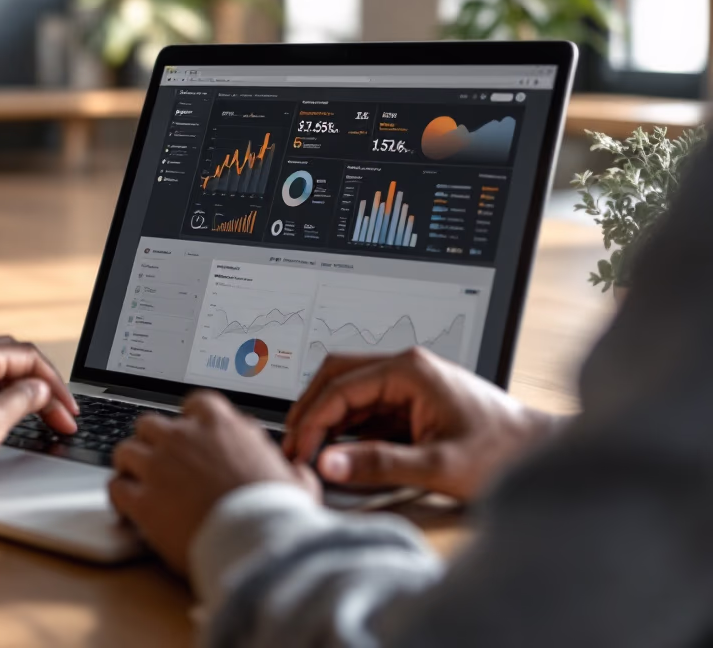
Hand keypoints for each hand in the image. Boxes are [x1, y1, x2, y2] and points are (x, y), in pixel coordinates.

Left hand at [110, 391, 317, 574]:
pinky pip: (115, 487)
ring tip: (136, 481)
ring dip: (130, 465)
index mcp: (221, 426)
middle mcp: (184, 438)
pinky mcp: (142, 500)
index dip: (190, 419)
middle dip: (152, 441)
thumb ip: (289, 467)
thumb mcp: (295, 481)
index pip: (195, 403)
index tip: (190, 432)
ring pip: (125, 450)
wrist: (256, 543)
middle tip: (159, 461)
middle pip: (150, 423)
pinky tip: (125, 508)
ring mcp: (159, 467)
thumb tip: (297, 470)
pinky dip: (118, 495)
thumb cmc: (278, 513)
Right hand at [284, 348, 559, 501]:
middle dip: (309, 409)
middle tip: (293, 446)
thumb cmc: (501, 453)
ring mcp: (408, 384)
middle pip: (336, 375)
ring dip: (326, 419)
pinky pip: (366, 408)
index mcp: (409, 370)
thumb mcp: (437, 465)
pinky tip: (339, 454)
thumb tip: (329, 463)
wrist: (540, 453)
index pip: (340, 385)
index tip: (299, 451)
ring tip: (310, 454)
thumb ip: (379, 463)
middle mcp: (406, 368)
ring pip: (348, 391)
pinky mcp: (411, 403)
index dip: (312, 419)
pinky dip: (346, 428)